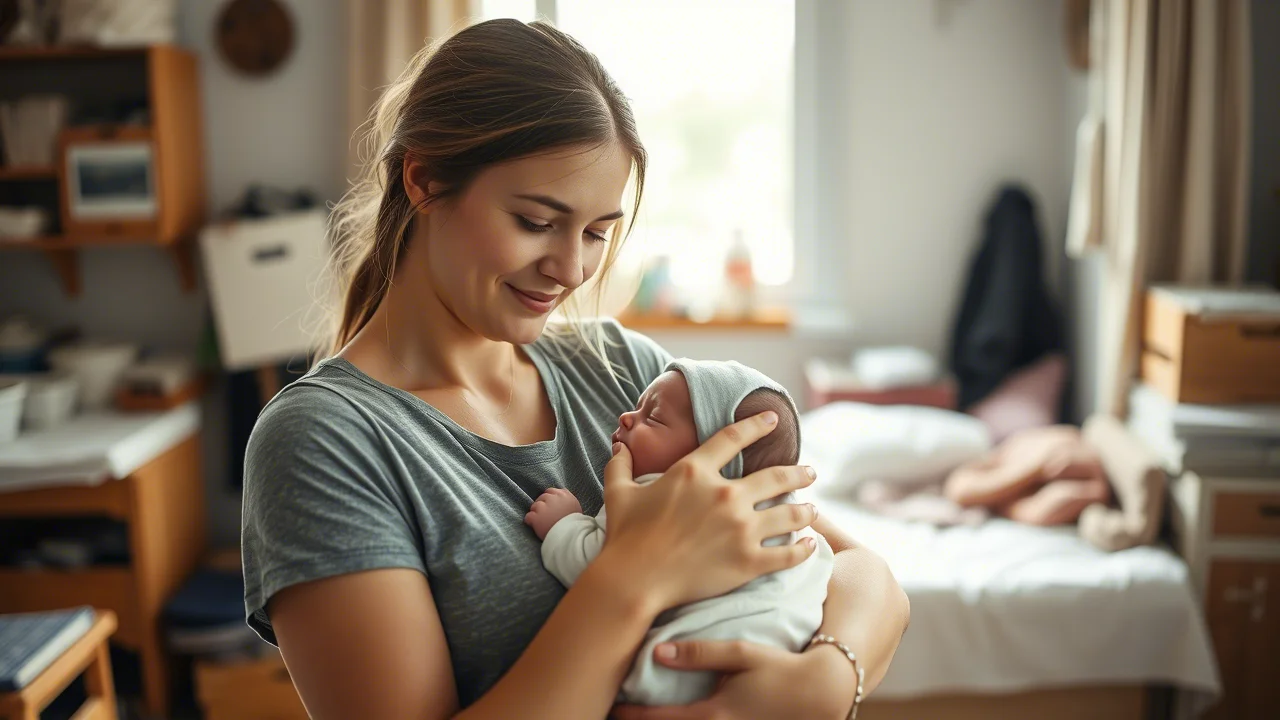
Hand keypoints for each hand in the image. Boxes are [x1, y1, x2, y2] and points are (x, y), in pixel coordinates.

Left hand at [525, 488, 582, 539]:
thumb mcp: (576, 507)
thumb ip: (567, 499)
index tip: (551, 506)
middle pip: (542, 497)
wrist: (571, 537)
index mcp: (564, 496)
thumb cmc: (575, 525)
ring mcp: (543, 507)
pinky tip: (534, 526)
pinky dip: (530, 521)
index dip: (550, 499)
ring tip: (542, 522)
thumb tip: (560, 493)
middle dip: (543, 505)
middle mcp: (553, 499)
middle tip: (547, 515)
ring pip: (534, 506)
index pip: (551, 491)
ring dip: (536, 513)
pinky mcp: (536, 518)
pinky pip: (528, 517)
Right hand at [598, 410, 819, 611]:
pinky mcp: (748, 561)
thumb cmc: (626, 536)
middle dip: (799, 473)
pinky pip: (788, 553)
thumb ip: (621, 466)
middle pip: (776, 476)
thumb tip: (620, 447)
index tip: (773, 420)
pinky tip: (811, 545)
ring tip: (814, 509)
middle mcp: (725, 495)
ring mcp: (741, 529)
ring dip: (806, 510)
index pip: (734, 438)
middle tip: (810, 472)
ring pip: (790, 513)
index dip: (756, 426)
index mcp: (695, 471)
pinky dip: (804, 549)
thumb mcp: (619, 492)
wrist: (634, 579)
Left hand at [612, 640, 854, 719]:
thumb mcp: (742, 653)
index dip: (633, 717)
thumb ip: (700, 653)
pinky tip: (674, 716)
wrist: (821, 693)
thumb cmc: (780, 669)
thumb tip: (657, 652)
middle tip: (615, 715)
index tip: (611, 709)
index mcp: (714, 715)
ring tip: (638, 718)